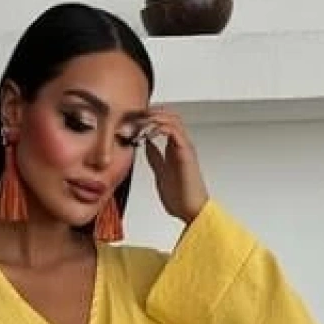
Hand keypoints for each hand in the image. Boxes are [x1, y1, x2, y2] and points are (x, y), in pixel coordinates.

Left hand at [143, 109, 209, 224]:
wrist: (192, 211)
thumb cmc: (180, 197)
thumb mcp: (160, 172)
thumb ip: (155, 157)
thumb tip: (146, 143)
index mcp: (175, 148)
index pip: (164, 122)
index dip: (149, 117)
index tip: (132, 118)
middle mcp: (182, 144)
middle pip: (169, 115)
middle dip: (151, 112)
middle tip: (134, 114)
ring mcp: (185, 147)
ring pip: (172, 119)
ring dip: (155, 117)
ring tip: (140, 120)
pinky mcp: (186, 153)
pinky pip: (174, 132)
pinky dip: (161, 127)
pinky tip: (148, 133)